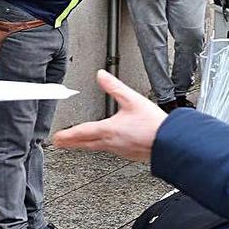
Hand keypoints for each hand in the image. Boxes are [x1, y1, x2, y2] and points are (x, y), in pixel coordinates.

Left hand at [52, 70, 166, 161]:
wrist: (170, 141)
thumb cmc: (153, 124)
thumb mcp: (132, 99)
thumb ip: (114, 87)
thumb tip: (101, 76)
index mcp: (109, 129)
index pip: (82, 132)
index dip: (68, 134)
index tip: (57, 137)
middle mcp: (112, 142)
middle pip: (86, 144)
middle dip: (71, 143)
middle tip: (60, 144)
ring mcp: (120, 150)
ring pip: (96, 148)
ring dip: (85, 145)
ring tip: (77, 144)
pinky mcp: (128, 153)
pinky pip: (109, 150)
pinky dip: (100, 147)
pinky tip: (104, 144)